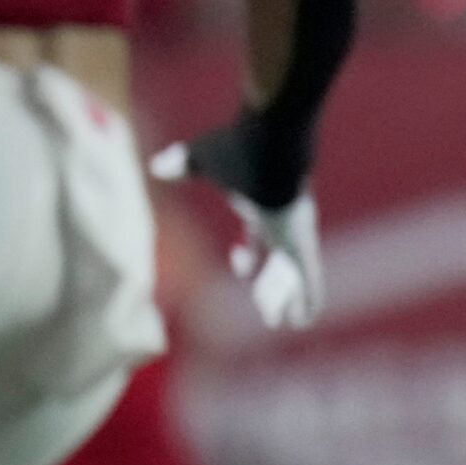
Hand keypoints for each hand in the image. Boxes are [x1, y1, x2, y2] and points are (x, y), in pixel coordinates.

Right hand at [151, 122, 325, 328]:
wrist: (270, 142)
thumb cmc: (238, 148)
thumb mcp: (203, 158)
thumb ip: (181, 164)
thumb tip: (157, 165)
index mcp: (263, 208)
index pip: (259, 237)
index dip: (251, 253)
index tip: (240, 260)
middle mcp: (282, 224)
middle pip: (279, 261)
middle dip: (272, 284)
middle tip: (268, 308)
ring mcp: (295, 235)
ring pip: (292, 277)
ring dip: (285, 300)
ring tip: (283, 322)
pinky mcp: (302, 243)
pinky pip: (308, 279)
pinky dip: (307, 299)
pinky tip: (305, 320)